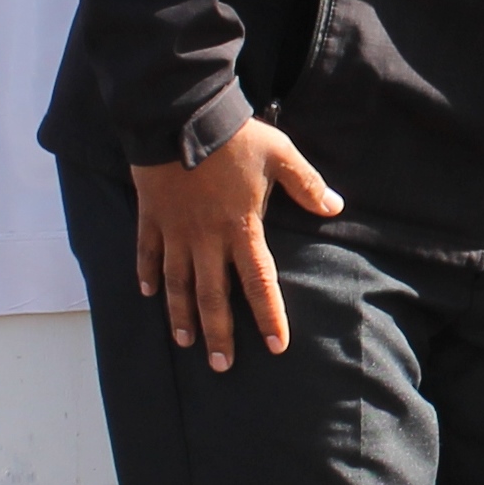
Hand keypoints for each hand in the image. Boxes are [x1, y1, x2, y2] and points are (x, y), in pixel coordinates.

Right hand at [129, 119, 342, 370]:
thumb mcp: (281, 155)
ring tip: (186, 342)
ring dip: (181, 315)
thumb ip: (308, 185)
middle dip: (219, 333)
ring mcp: (175, 231)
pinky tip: (149, 293)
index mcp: (241, 228)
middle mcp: (206, 239)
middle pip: (212, 296)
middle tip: (223, 366)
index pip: (259, 282)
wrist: (179, 118)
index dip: (268, 315)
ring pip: (177, 284)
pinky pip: (148, 253)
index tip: (276, 346)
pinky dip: (148, 274)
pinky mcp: (151, 218)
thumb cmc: (235, 138)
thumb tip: (336, 207)